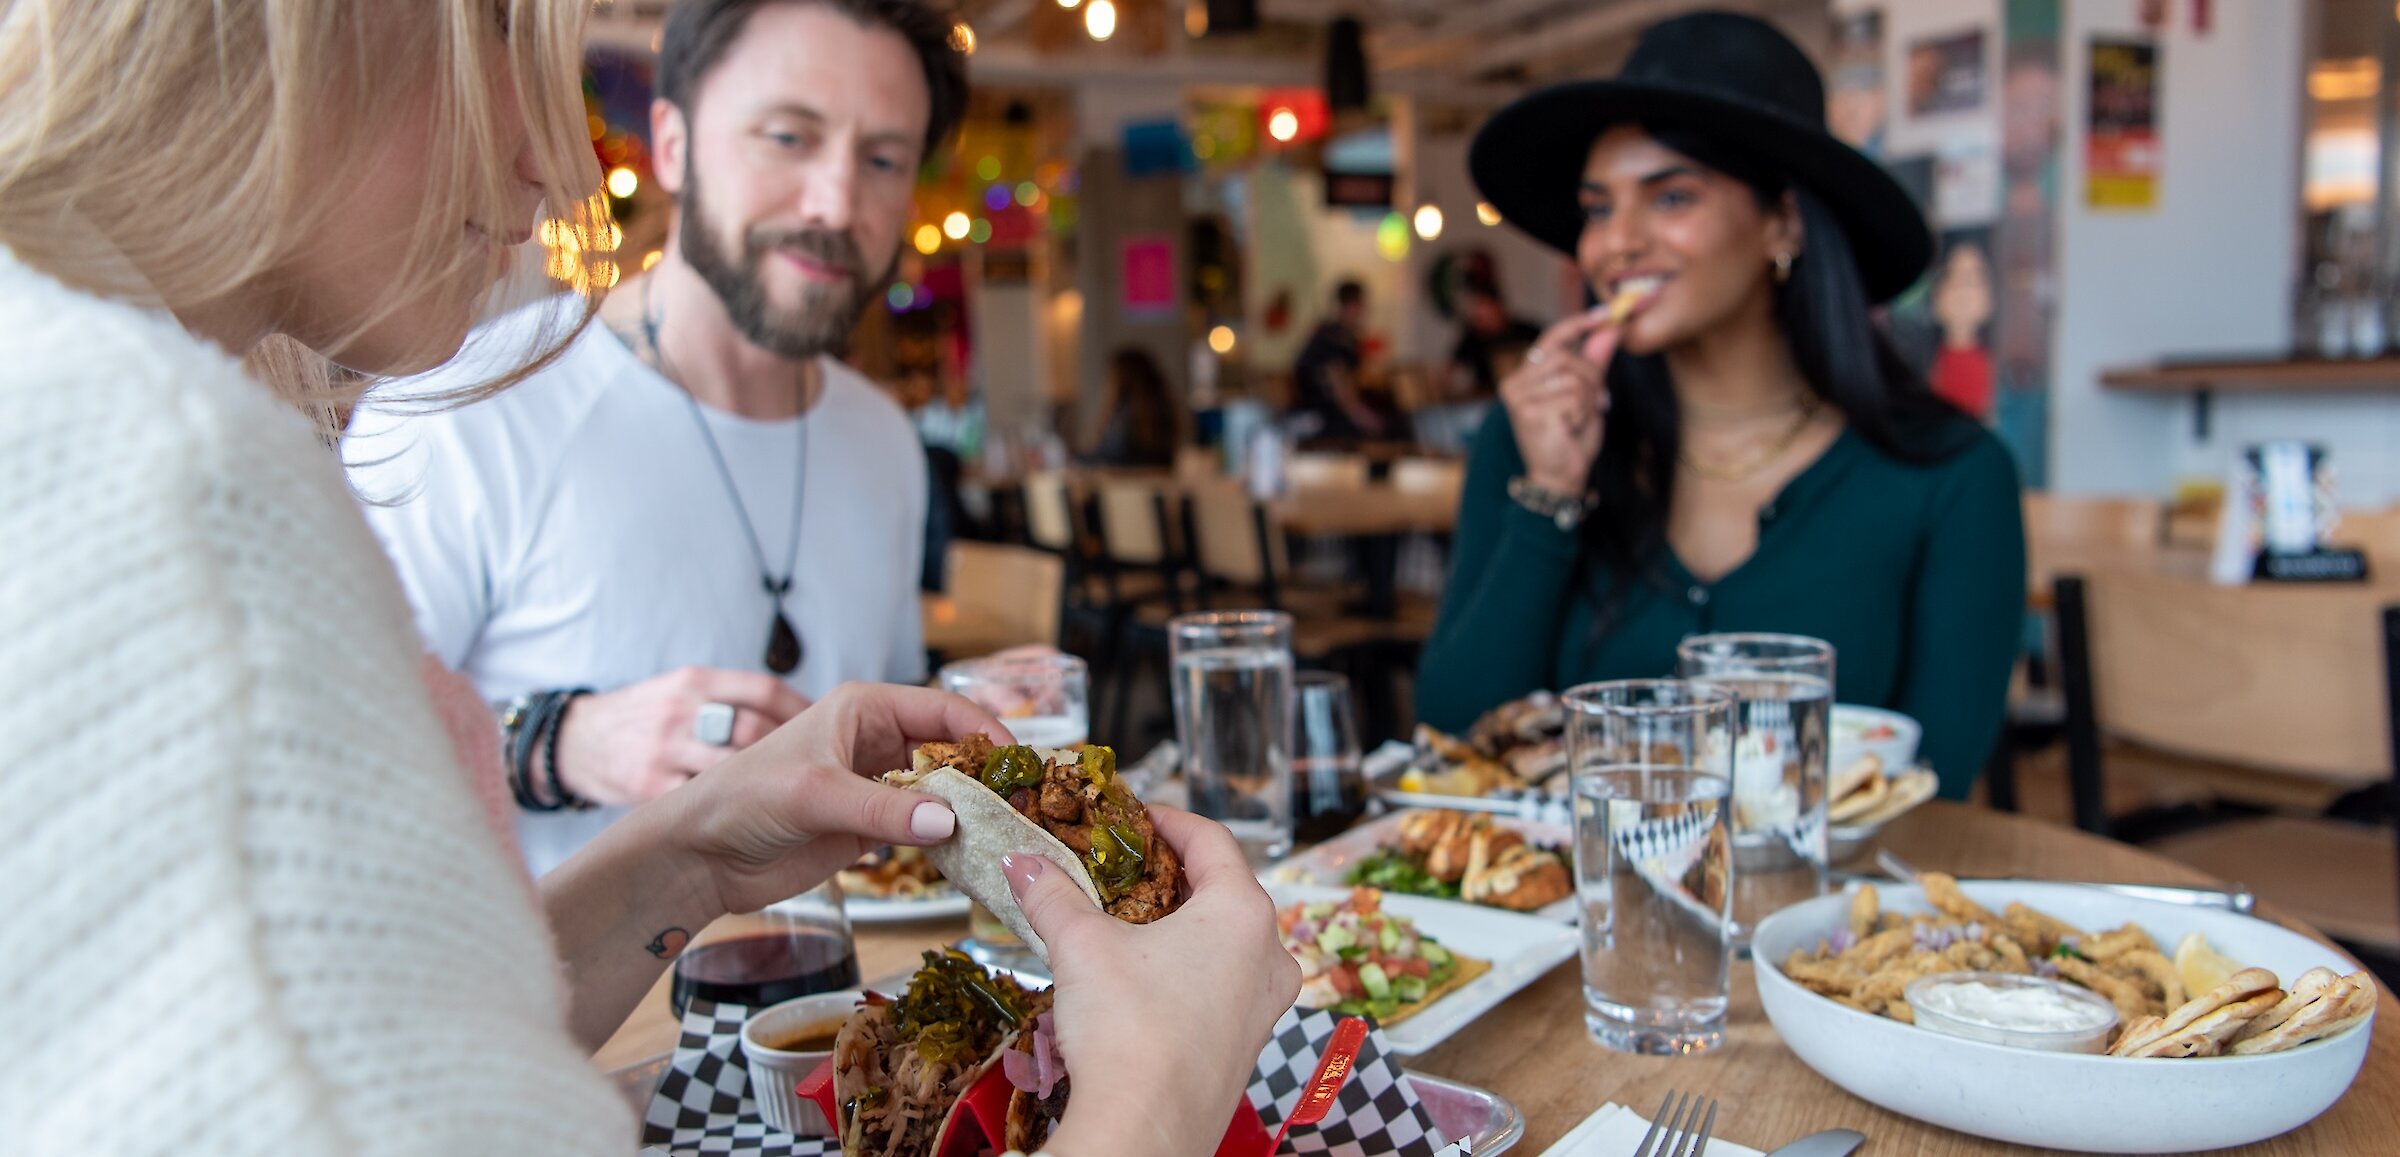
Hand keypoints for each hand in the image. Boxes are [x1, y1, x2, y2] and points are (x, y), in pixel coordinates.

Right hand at [553, 666, 811, 806]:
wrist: (575, 744)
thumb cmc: (644, 719)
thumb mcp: (686, 692)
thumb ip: (736, 704)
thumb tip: (806, 722)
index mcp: (697, 682)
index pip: (765, 692)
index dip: (803, 715)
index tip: (826, 736)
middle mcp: (682, 711)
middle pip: (754, 731)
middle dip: (794, 756)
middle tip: (822, 777)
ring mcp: (664, 750)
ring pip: (731, 768)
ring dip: (766, 787)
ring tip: (792, 801)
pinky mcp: (650, 789)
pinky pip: (701, 803)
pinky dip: (730, 813)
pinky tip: (749, 820)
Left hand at [658, 681, 1010, 916]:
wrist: (701, 855)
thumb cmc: (744, 799)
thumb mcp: (814, 794)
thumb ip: (882, 810)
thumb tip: (949, 823)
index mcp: (864, 709)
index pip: (942, 708)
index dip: (983, 730)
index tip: (1017, 762)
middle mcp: (876, 742)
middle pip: (950, 751)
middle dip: (985, 775)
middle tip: (1024, 804)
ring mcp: (876, 788)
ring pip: (942, 793)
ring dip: (971, 812)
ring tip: (1010, 833)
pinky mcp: (870, 830)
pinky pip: (923, 830)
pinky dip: (949, 842)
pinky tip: (974, 856)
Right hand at [1006, 808, 1300, 1156]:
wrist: (1145, 1129)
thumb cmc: (1129, 1032)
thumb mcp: (1081, 947)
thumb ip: (1053, 895)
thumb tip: (1022, 862)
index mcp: (1243, 913)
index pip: (1212, 841)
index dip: (1170, 821)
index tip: (1138, 818)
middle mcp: (1269, 955)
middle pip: (1224, 891)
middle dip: (1172, 878)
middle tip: (1127, 870)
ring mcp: (1265, 1006)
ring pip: (1227, 944)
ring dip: (1182, 928)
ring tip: (1131, 927)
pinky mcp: (1247, 1046)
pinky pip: (1223, 989)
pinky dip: (1189, 973)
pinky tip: (1146, 984)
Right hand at [1499, 305, 1625, 495]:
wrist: (1560, 478)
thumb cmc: (1571, 439)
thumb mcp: (1587, 394)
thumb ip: (1594, 361)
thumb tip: (1611, 327)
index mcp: (1525, 376)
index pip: (1550, 339)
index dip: (1577, 324)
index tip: (1605, 314)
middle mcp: (1514, 383)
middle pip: (1568, 358)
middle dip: (1592, 378)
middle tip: (1596, 403)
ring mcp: (1518, 397)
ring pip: (1572, 377)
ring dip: (1588, 400)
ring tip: (1579, 419)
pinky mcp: (1528, 411)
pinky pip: (1572, 398)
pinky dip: (1582, 414)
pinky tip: (1570, 429)